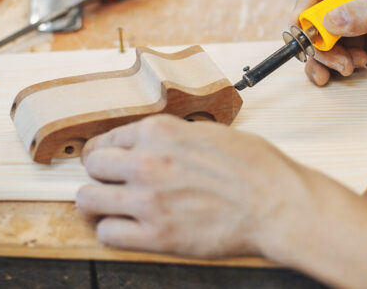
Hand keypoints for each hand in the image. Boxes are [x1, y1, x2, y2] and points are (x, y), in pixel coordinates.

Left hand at [76, 114, 314, 257]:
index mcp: (160, 131)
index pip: (107, 138)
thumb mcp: (210, 132)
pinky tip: (127, 228)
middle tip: (110, 183)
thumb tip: (153, 144)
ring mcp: (148, 200)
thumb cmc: (255, 166)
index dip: (106, 151)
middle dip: (100, 174)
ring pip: (89, 199)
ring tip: (111, 207)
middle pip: (93, 166)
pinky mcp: (156, 235)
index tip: (108, 160)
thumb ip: (173, 137)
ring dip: (98, 203)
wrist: (277, 203)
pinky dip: (113, 231)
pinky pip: (108, 234)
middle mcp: (147, 161)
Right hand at [293, 0, 366, 82]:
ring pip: (315, 38)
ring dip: (324, 57)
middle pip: (309, 11)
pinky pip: (326, 57)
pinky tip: (339, 75)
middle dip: (315, 36)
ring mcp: (350, 24)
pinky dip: (325, 68)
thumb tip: (332, 18)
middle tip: (334, 55)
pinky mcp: (353, 47)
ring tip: (350, 67)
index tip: (306, 23)